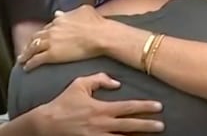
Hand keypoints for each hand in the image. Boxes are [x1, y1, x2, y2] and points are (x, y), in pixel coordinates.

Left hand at [19, 5, 111, 69]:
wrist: (100, 36)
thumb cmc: (97, 23)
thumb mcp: (84, 11)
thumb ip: (70, 12)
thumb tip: (58, 13)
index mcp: (60, 20)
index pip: (48, 27)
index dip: (43, 34)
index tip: (41, 38)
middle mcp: (52, 30)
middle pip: (36, 37)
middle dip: (30, 43)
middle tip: (27, 49)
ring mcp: (50, 42)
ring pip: (33, 49)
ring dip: (26, 54)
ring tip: (22, 60)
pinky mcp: (51, 55)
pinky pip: (36, 60)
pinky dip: (30, 64)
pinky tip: (26, 68)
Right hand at [34, 73, 163, 135]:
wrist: (44, 124)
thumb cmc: (63, 103)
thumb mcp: (79, 84)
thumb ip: (99, 80)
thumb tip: (117, 83)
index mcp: (101, 109)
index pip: (128, 107)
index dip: (145, 107)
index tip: (159, 107)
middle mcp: (102, 124)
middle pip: (130, 126)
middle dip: (148, 126)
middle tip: (162, 126)